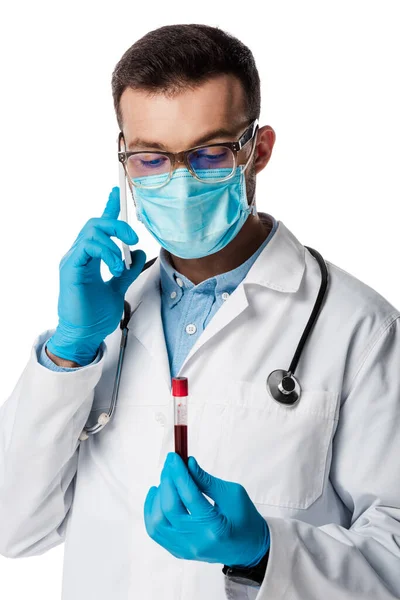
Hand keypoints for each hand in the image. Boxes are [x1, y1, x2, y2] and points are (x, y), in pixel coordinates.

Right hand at [47, 187, 145, 364]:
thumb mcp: (119, 288)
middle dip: (118, 224)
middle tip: (134, 239)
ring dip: (113, 243)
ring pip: (92, 231)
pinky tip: (114, 267)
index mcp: (90, 257)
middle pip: (96, 223)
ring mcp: (73, 260)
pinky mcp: (71, 268)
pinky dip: (106, 252)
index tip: (116, 193)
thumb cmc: (94, 315)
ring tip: (121, 265)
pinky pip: (88, 247)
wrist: (84, 335)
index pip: (98, 227)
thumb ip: (128, 270)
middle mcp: (79, 254)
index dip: (108, 208)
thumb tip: (138, 253)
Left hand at [144, 452, 269, 567]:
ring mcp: (186, 550)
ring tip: (167, 480)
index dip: (178, 473)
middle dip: (167, 481)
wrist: (249, 549)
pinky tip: (157, 495)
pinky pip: (156, 531)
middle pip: (170, 509)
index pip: (189, 496)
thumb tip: (187, 463)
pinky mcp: (179, 551)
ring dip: (158, 496)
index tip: (174, 457)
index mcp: (216, 527)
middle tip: (170, 465)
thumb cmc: (245, 519)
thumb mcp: (232, 494)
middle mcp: (197, 542)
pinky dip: (152, 511)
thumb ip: (206, 480)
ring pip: (157, 522)